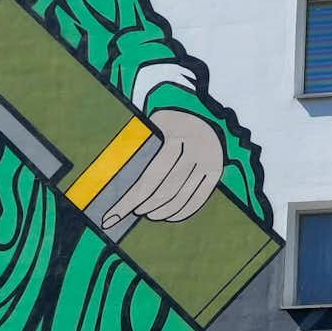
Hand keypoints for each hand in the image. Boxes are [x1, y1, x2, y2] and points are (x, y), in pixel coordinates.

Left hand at [107, 107, 223, 226]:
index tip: (115, 214)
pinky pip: (198, 199)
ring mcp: (209, 160)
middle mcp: (194, 147)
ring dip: (163, 211)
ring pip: (182, 197)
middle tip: (136, 211)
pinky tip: (168, 216)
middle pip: (166, 190)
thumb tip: (122, 189)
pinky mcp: (216, 171)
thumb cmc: (168, 124)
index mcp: (174, 134)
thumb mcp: (153, 126)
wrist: (202, 115)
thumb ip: (140, 149)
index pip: (150, 176)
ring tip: (150, 214)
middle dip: (147, 205)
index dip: (132, 199)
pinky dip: (182, 212)